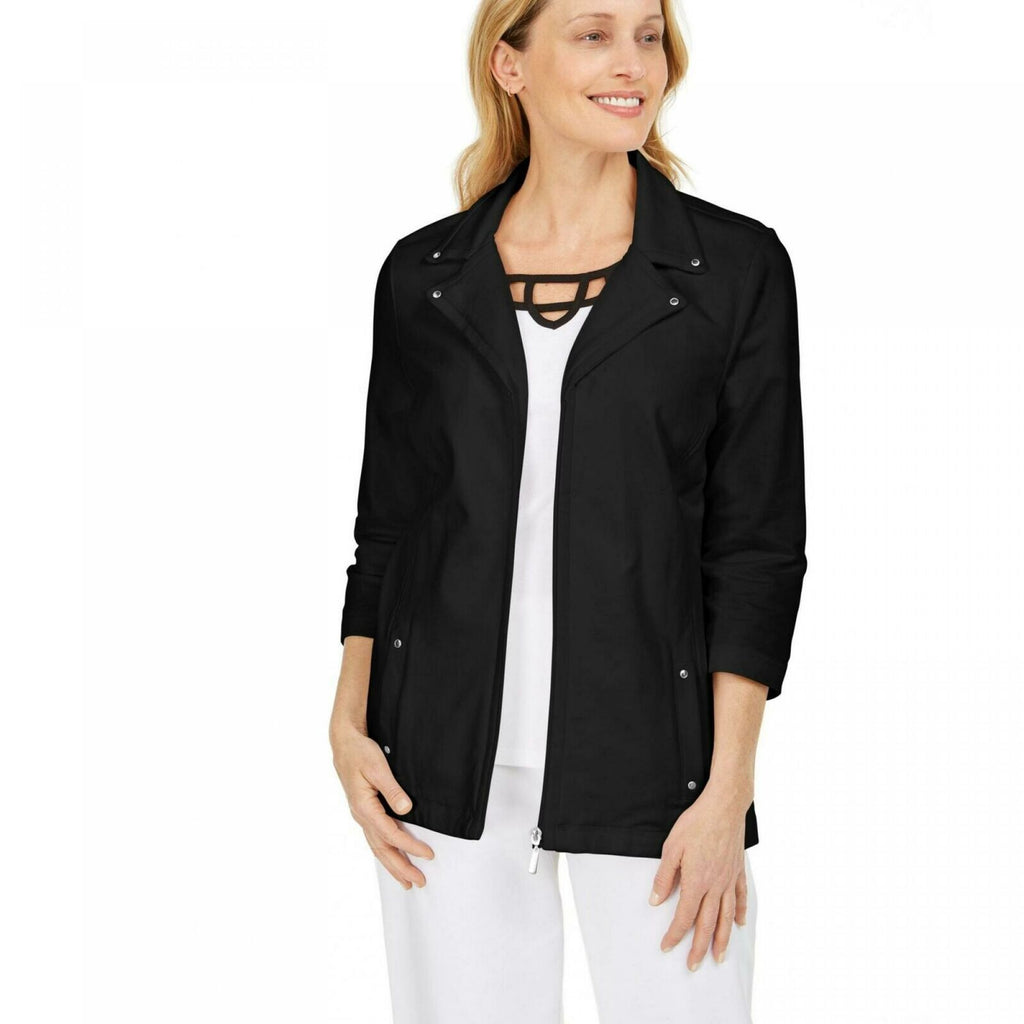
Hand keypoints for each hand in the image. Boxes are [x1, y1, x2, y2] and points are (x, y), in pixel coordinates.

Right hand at [330, 723, 434, 888]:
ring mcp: (361, 816)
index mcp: (364, 807)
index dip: (410, 847)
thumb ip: (392, 789)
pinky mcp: (364, 811)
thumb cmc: (360, 753)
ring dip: (393, 865)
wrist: (344, 744)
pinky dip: (385, 852)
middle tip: (419, 882)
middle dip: (401, 867)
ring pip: (377, 847)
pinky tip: (392, 858)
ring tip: (407, 880)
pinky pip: (375, 838)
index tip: (428, 855)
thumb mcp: (377, 767)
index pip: (391, 835)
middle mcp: (361, 816)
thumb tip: (406, 809)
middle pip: (382, 849)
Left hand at [648, 783, 749, 968]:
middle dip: (699, 947)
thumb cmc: (696, 823)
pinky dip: (740, 913)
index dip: (674, 934)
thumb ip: (665, 876)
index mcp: (697, 882)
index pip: (684, 916)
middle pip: (707, 924)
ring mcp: (729, 879)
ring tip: (718, 957)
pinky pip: (740, 897)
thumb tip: (656, 900)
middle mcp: (715, 886)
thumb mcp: (672, 847)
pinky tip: (739, 924)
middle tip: (693, 965)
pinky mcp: (737, 870)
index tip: (667, 946)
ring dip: (722, 940)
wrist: (724, 806)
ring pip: (726, 917)